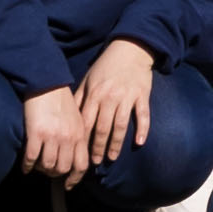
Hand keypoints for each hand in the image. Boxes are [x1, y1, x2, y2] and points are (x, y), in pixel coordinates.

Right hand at [20, 85, 93, 183]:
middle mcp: (68, 138)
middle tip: (47, 171)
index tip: (68, 185)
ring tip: (36, 166)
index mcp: (80, 134)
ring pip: (47, 166)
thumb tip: (72, 156)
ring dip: (40, 169)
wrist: (46, 84)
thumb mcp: (76, 118)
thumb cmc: (60, 100)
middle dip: (54, 174)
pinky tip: (25, 166)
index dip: (75, 179)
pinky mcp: (36, 133)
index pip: (82, 165)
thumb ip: (76, 136)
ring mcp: (52, 136)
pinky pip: (31, 158)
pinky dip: (27, 165)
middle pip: (63, 168)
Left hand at [86, 38, 160, 156]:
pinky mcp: (142, 95)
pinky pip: (143, 115)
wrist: (131, 49)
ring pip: (120, 125)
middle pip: (102, 127)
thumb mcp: (89, 79)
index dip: (83, 140)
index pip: (86, 122)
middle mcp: (110, 97)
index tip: (79, 154)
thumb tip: (69, 117)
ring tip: (112, 157)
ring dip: (116, 143)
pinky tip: (139, 142)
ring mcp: (127, 97)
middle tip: (95, 163)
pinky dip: (142, 129)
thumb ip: (80, 98)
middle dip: (98, 147)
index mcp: (95, 94)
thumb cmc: (106, 66)